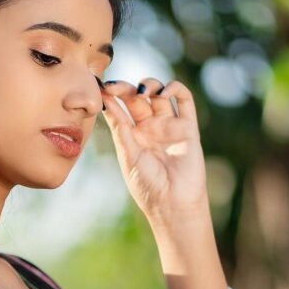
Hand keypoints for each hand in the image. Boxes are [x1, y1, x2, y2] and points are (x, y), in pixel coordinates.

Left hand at [100, 78, 208, 223]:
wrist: (172, 203)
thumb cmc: (147, 186)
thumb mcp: (128, 156)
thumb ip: (120, 129)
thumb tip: (106, 102)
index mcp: (132, 135)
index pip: (121, 108)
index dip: (112, 96)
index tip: (101, 88)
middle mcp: (150, 128)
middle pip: (138, 98)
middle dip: (127, 88)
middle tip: (115, 87)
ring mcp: (169, 125)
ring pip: (159, 95)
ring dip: (150, 85)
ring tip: (143, 91)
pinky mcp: (187, 127)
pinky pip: (184, 101)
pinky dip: (175, 89)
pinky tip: (164, 91)